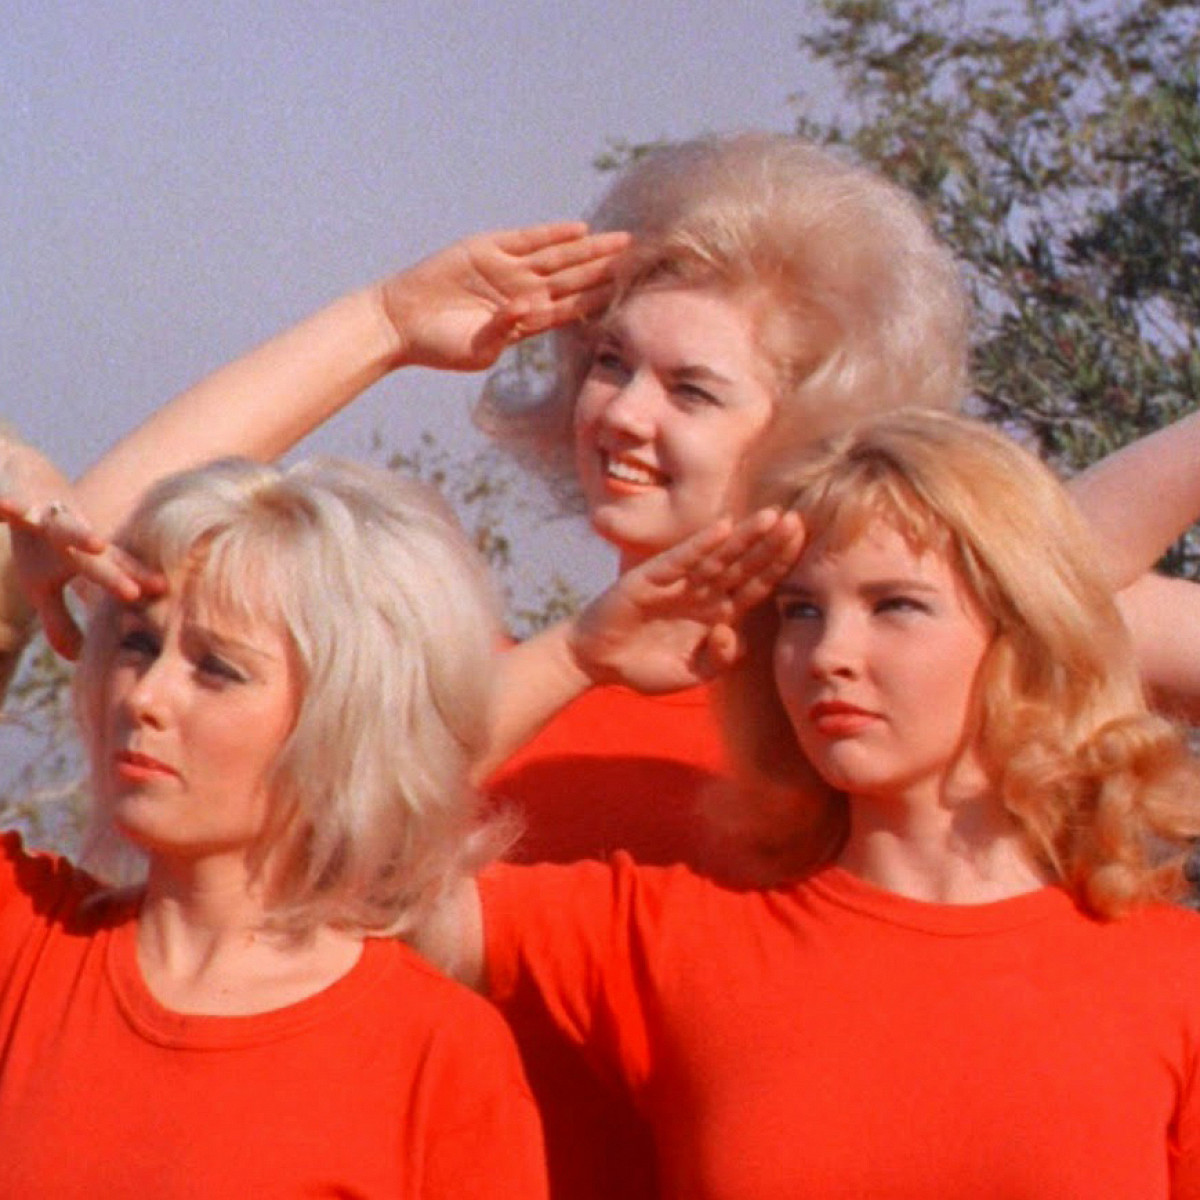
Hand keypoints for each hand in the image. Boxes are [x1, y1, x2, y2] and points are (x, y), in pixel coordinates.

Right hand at [0, 443, 163, 658]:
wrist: (15, 474)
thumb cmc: (36, 538)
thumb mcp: (43, 583)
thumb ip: (61, 620)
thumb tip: (77, 659)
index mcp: (80, 554)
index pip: (113, 570)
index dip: (135, 583)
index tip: (162, 596)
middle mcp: (70, 532)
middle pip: (95, 555)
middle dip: (113, 572)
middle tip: (134, 592)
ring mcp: (42, 511)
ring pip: (62, 523)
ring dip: (78, 533)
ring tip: (95, 544)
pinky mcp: (13, 494)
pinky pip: (10, 498)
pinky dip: (9, 502)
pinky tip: (5, 506)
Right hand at [378, 222, 630, 371]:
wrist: (400, 322)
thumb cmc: (439, 346)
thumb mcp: (478, 351)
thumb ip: (506, 333)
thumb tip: (530, 310)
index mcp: (526, 320)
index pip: (573, 308)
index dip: (601, 301)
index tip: (632, 298)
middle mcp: (523, 291)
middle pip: (574, 280)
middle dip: (606, 271)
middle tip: (643, 262)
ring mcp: (506, 268)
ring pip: (557, 258)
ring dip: (589, 251)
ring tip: (622, 243)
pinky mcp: (486, 249)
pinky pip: (525, 240)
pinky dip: (550, 235)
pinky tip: (579, 231)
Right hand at [567, 509, 805, 693]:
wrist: (598, 662)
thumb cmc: (645, 666)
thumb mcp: (692, 674)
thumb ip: (719, 660)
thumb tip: (732, 631)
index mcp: (718, 612)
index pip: (756, 585)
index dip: (779, 566)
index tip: (804, 546)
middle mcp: (702, 592)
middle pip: (744, 564)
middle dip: (771, 544)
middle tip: (798, 520)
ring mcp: (678, 582)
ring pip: (718, 557)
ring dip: (744, 537)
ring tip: (771, 516)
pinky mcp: (651, 578)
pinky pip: (681, 559)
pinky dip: (701, 544)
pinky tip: (723, 527)